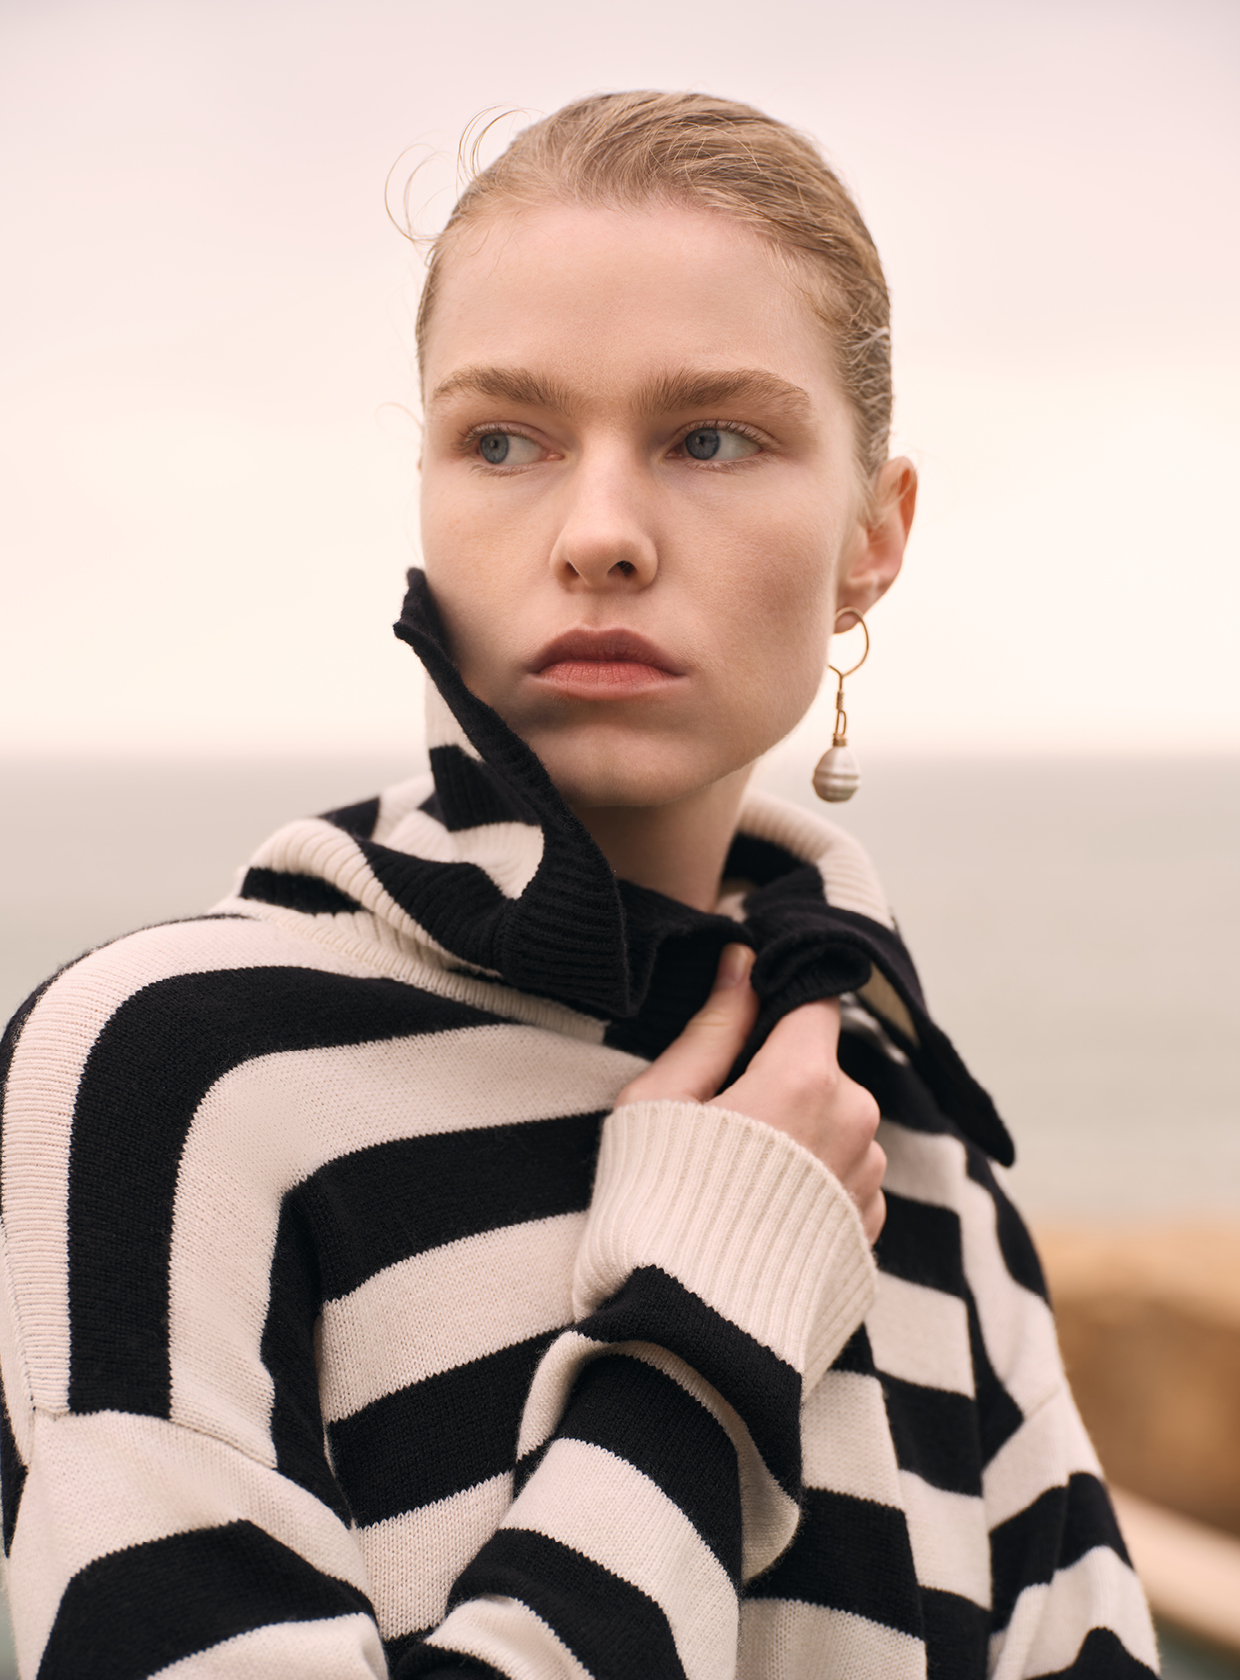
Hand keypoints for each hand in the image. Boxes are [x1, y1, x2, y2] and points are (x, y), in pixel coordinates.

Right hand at [617, 943, 886, 1242]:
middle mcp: (855, 1124)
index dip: (778, 1002)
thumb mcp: (660, 1104)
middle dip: (778, 1080)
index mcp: (805, 1079)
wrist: (690, 1343)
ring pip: (836, 1126)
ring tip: (735, 1182)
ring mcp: (868, 1183)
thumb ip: (711, 1028)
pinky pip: (844, 1182)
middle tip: (717, 1125)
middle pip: (822, 1068)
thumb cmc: (657, 1211)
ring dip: (799, 1136)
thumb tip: (741, 962)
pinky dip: (811, 1186)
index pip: (813, 1002)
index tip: (743, 1020)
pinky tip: (760, 1217)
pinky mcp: (869, 1236)